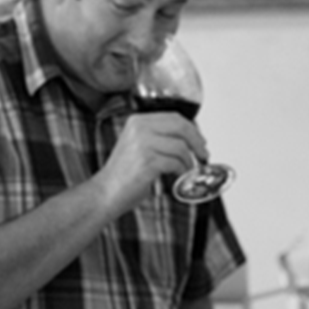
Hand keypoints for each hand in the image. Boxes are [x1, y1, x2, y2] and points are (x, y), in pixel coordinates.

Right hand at [92, 112, 207, 213]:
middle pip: (181, 127)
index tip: (200, 141)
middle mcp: (139, 129)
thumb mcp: (138, 145)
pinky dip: (181, 171)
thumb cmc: (123, 173)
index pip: (174, 117)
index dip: (192, 129)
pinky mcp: (147, 161)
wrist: (106, 191)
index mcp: (137, 121)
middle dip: (197, 142)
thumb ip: (159, 137)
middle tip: (203, 154)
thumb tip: (189, 138)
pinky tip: (177, 176)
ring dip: (188, 161)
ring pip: (180, 147)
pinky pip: (175, 163)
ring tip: (186, 170)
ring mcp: (142, 144)